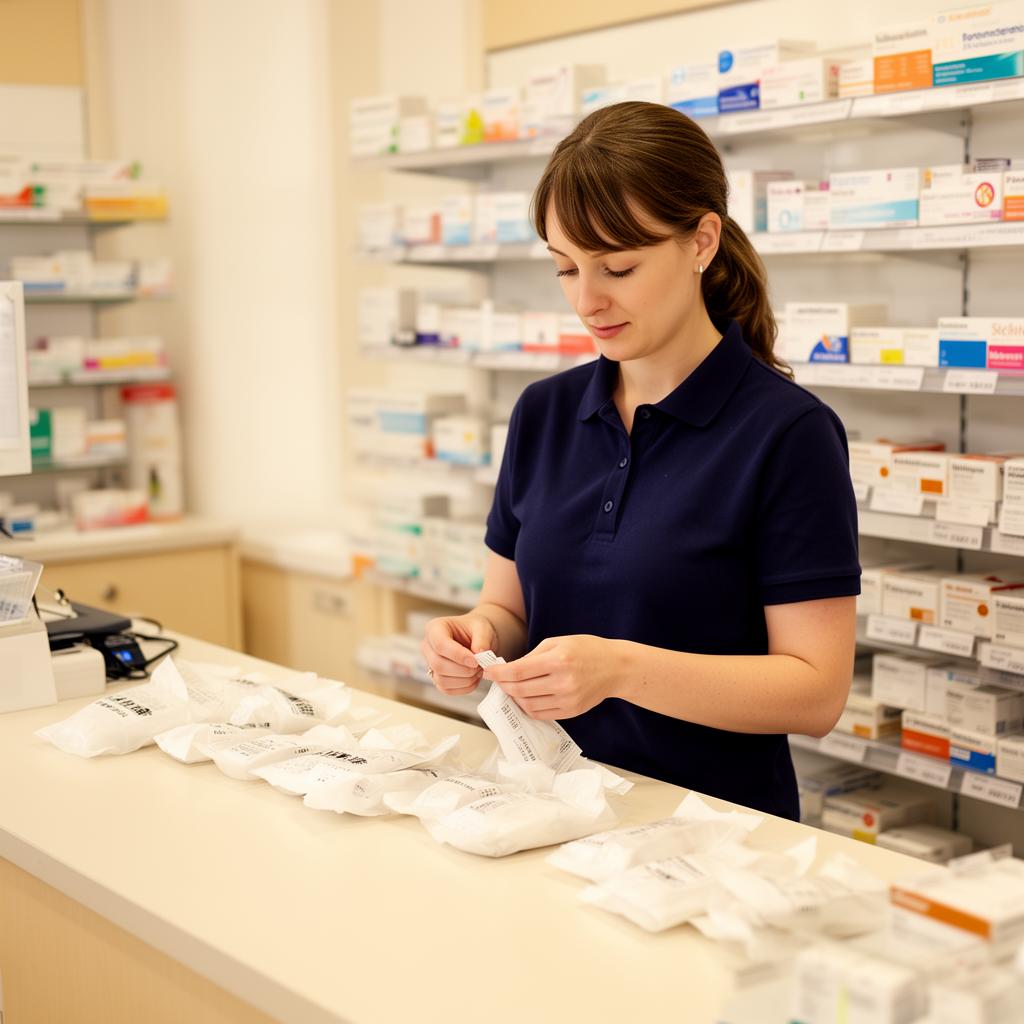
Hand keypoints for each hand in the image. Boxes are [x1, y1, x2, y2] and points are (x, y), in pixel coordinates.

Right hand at [421, 613, 498, 695]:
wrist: (477, 638)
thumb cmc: (476, 629)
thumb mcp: (483, 627)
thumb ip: (482, 639)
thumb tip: (479, 654)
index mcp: (434, 628)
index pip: (440, 644)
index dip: (458, 655)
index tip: (475, 661)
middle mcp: (428, 646)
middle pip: (438, 665)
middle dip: (463, 670)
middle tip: (480, 666)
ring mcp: (430, 664)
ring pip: (441, 680)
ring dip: (464, 680)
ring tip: (479, 671)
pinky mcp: (437, 678)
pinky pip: (446, 689)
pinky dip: (464, 688)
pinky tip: (474, 679)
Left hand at [483, 635, 624, 719]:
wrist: (615, 667)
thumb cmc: (586, 650)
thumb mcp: (558, 642)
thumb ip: (532, 656)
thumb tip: (509, 669)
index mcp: (558, 660)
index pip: (518, 671)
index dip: (498, 673)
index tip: (488, 671)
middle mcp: (562, 682)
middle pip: (520, 690)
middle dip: (503, 685)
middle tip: (498, 680)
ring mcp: (568, 700)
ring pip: (528, 705)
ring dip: (515, 698)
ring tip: (513, 688)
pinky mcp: (571, 711)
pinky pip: (541, 714)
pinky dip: (528, 707)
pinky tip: (527, 697)